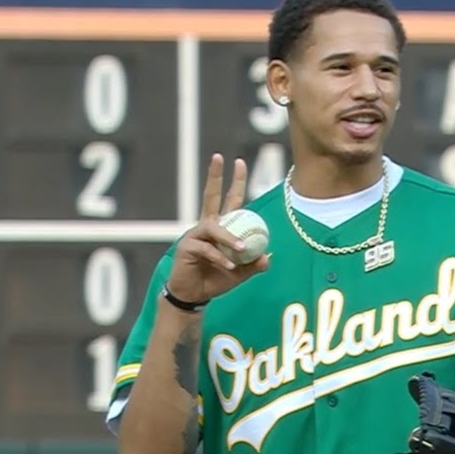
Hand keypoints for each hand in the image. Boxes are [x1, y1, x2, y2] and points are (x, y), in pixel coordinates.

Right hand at [166, 154, 269, 302]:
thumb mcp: (240, 272)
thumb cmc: (215, 280)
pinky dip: (221, 258)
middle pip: (210, 197)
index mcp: (220, 228)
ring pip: (214, 228)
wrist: (194, 296)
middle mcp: (206, 226)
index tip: (239, 162)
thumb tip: (267, 257)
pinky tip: (229, 267)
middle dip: (215, 176)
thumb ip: (253, 264)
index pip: (229, 201)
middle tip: (220, 157)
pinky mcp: (186, 247)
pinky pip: (208, 249)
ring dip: (230, 239)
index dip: (235, 182)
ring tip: (242, 249)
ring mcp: (194, 235)